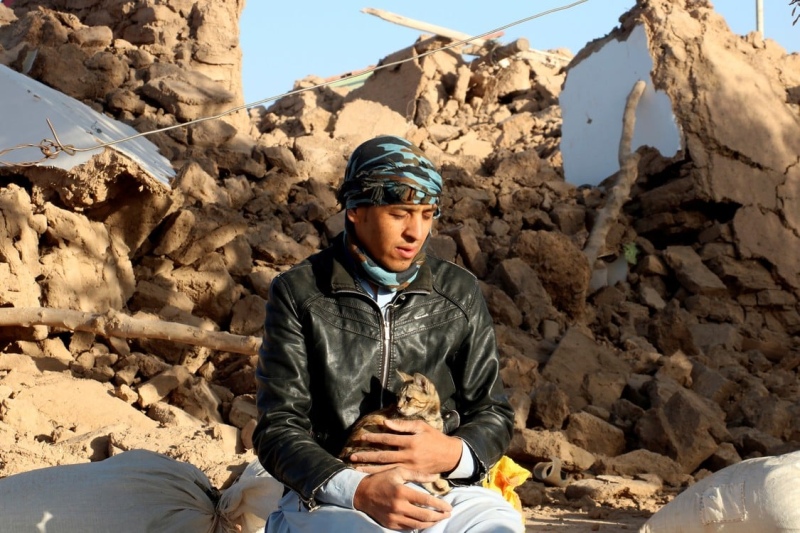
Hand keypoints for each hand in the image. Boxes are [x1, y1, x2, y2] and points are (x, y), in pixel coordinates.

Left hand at [348, 418, 462, 474]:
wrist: (449, 456)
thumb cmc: (434, 438)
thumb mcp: (422, 427)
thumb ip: (404, 425)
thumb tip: (386, 423)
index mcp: (410, 442)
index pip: (388, 439)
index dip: (374, 437)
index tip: (362, 437)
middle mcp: (408, 456)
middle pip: (383, 456)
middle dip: (366, 456)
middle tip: (352, 456)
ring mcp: (409, 467)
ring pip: (385, 469)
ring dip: (369, 468)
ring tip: (355, 468)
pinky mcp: (411, 475)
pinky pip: (393, 475)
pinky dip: (381, 476)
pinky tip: (371, 476)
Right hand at [353, 467, 451, 529]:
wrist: (362, 493)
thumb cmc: (382, 479)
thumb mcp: (399, 472)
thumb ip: (418, 475)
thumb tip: (436, 477)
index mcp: (402, 491)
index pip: (426, 500)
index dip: (439, 505)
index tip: (449, 506)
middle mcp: (398, 506)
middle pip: (424, 515)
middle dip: (439, 516)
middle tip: (448, 514)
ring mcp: (394, 517)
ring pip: (418, 524)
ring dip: (431, 523)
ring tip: (439, 518)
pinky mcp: (390, 524)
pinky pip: (408, 528)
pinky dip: (419, 525)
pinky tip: (425, 522)